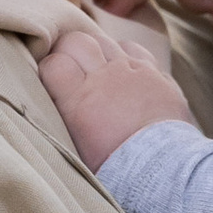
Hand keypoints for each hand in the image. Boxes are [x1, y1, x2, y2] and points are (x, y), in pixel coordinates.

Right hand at [39, 22, 197, 170]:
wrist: (163, 172)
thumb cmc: (117, 170)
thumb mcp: (78, 150)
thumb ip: (66, 118)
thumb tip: (56, 101)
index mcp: (78, 101)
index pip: (53, 63)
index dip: (49, 68)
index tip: (52, 80)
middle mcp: (104, 78)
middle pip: (77, 41)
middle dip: (69, 50)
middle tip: (71, 66)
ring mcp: (133, 71)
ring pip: (105, 40)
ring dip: (97, 51)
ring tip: (98, 69)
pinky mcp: (156, 73)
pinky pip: (134, 49)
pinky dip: (125, 54)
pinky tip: (124, 69)